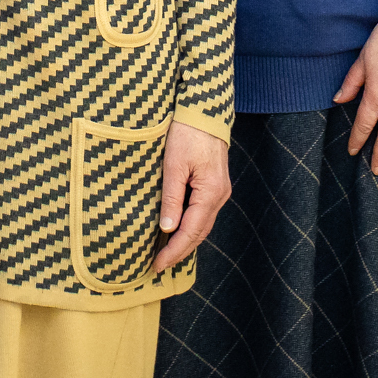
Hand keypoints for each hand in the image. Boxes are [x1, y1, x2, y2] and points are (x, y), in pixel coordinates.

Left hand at [151, 121, 230, 274]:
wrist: (205, 111)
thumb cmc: (187, 133)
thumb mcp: (174, 165)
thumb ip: (171, 198)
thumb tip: (167, 229)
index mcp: (210, 192)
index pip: (191, 231)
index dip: (174, 251)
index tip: (157, 265)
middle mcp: (219, 195)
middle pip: (199, 233)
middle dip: (180, 251)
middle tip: (159, 266)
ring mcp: (220, 191)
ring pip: (203, 225)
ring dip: (186, 241)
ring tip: (166, 254)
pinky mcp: (215, 185)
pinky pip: (203, 214)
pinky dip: (191, 227)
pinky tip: (178, 231)